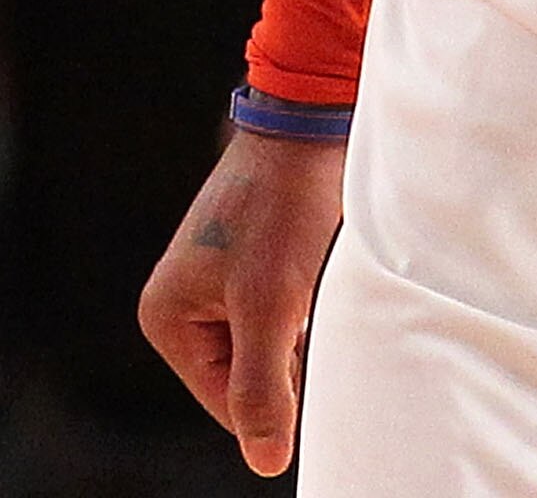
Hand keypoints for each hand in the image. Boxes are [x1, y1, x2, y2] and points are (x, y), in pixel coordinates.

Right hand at [139, 129, 346, 475]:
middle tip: (314, 313)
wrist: (314, 123)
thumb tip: (265, 461)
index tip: (312, 354)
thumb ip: (263, 387)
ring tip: (315, 286)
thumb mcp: (272, 305)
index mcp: (168, 317)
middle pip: (248, 375)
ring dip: (301, 330)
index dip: (278, 396)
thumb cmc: (286, 208)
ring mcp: (219, 281)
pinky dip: (306, 305)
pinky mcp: (255, 262)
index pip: (227, 402)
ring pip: (271, 343)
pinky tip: (321, 275)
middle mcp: (185, 302)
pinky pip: (282, 312)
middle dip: (289, 356)